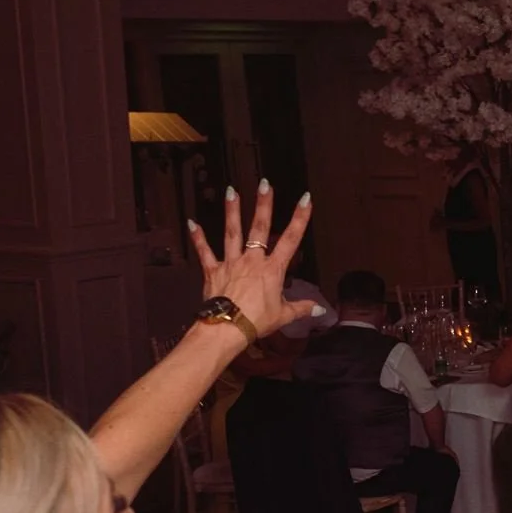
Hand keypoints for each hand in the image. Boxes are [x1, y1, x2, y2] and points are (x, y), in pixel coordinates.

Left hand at [188, 183, 320, 340]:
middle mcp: (252, 260)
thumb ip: (301, 309)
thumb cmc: (257, 321)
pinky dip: (198, 238)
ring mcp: (231, 263)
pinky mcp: (213, 270)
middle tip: (264, 183)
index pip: (290, 240)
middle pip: (259, 228)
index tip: (305, 199)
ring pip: (232, 233)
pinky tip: (191, 222)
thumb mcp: (283, 316)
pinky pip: (204, 252)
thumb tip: (320, 311)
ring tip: (231, 191)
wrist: (227, 328)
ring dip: (232, 211)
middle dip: (263, 205)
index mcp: (272, 270)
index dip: (300, 219)